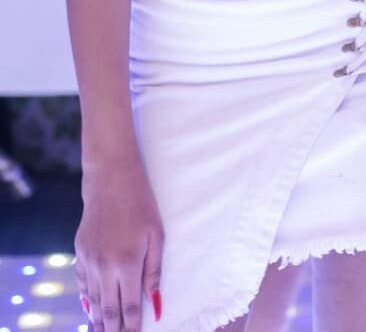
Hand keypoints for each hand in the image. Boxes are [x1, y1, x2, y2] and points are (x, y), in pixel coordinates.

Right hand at [75, 157, 163, 331]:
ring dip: (98, 319)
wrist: (111, 179)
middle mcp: (104, 267)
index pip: (128, 308)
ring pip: (93, 300)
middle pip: (107, 309)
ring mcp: (89, 260)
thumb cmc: (141, 204)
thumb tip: (156, 304)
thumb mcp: (156, 236)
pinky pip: (82, 283)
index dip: (131, 327)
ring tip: (103, 331)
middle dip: (113, 329)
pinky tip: (89, 308)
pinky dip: (86, 298)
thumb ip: (154, 272)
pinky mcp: (80, 252)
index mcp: (126, 265)